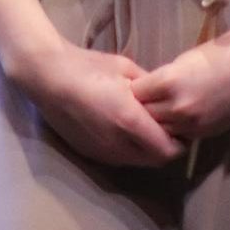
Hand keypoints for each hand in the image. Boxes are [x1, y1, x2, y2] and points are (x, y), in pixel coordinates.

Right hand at [23, 41, 185, 168]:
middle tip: (167, 129)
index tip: (182, 127)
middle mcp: (118, 144)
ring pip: (137, 163)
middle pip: (156, 161)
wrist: (47, 77)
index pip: (168, 150)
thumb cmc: (88, 67)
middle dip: (166, 148)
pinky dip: (128, 150)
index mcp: (130, 121)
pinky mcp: (89, 153)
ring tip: (145, 129)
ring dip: (147, 151)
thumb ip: (150, 87)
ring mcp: (102, 152)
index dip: (180, 142)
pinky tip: (123, 130)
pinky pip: (118, 158)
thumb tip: (167, 97)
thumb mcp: (126, 69)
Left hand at [131, 27, 229, 141]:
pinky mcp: (203, 133)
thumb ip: (161, 80)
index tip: (131, 88)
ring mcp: (190, 123)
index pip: (134, 94)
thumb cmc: (217, 55)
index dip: (132, 91)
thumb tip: (143, 93)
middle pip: (143, 115)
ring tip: (155, 114)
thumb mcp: (181, 62)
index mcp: (168, 82)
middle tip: (138, 105)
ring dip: (155, 124)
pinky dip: (172, 130)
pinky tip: (173, 121)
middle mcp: (177, 106)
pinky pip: (177, 136)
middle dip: (140, 110)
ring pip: (159, 130)